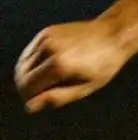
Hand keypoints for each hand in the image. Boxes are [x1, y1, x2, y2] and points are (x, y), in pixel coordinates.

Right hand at [14, 19, 134, 112]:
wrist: (113, 35)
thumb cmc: (103, 66)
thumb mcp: (85, 87)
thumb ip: (57, 97)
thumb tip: (30, 106)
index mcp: (59, 65)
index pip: (27, 87)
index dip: (30, 97)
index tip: (40, 101)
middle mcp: (49, 49)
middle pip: (21, 75)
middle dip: (27, 87)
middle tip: (44, 92)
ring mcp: (46, 38)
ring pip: (22, 64)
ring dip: (29, 75)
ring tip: (50, 80)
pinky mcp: (46, 32)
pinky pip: (29, 53)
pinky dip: (33, 63)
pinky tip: (48, 68)